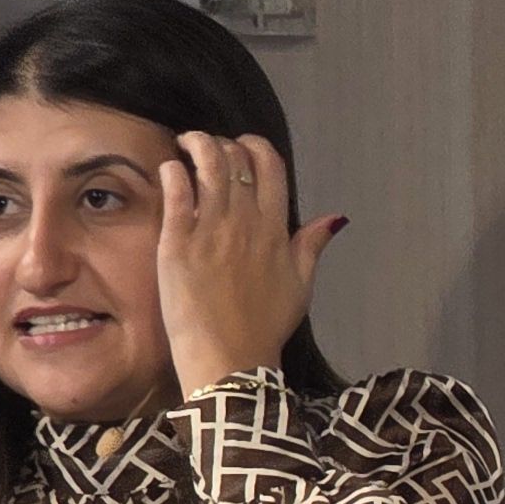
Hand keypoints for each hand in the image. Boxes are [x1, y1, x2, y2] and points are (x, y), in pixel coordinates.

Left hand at [156, 131, 340, 398]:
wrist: (230, 360)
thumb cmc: (264, 327)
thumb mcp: (300, 285)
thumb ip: (312, 246)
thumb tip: (335, 218)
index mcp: (276, 230)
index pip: (270, 164)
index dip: (254, 145)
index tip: (241, 149)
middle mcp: (246, 223)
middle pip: (235, 157)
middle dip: (220, 143)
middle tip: (204, 152)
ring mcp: (211, 230)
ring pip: (206, 162)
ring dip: (195, 144)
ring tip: (184, 147)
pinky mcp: (177, 243)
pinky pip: (175, 188)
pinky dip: (171, 169)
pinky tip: (169, 171)